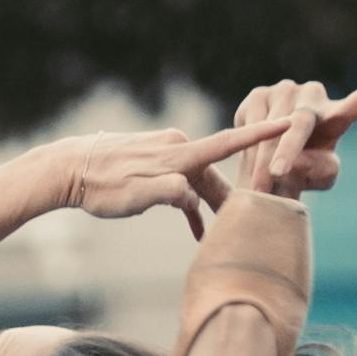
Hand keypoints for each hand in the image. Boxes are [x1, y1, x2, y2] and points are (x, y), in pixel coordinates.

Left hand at [62, 121, 271, 238]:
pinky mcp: (152, 159)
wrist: (67, 168)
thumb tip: (193, 196)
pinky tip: (192, 225)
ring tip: (216, 234)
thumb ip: (169, 193)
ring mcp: (163, 151)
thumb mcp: (137, 196)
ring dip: (206, 205)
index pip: (228, 144)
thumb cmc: (101, 186)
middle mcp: (175, 146)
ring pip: (197, 179)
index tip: (289, 120)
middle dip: (230, 198)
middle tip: (249, 222)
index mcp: (178, 154)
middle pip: (214, 172)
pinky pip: (180, 180)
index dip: (261, 134)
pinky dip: (187, 201)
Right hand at [215, 65, 356, 197]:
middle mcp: (314, 96)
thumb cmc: (301, 175)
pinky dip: (248, 141)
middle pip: (300, 122)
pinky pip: (251, 119)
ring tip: (257, 185)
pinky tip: (249, 156)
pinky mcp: (258, 94)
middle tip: (274, 176)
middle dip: (285, 151)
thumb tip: (299, 157)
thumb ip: (321, 171)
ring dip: (261, 155)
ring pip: (271, 123)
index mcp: (337, 117)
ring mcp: (285, 90)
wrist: (265, 170)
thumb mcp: (318, 179)